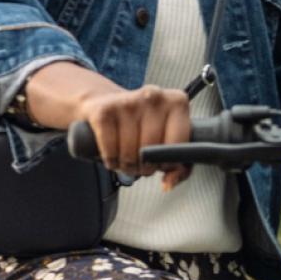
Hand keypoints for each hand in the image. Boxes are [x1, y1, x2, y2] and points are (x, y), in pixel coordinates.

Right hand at [23, 64, 193, 186]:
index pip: (182, 144)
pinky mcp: (102, 110)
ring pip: (131, 153)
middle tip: (136, 163)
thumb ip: (177, 165)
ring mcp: (127, 101)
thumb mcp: (161, 139)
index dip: (170, 163)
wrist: (98, 103)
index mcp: (175, 102)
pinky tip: (107, 154)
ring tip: (120, 157)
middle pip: (153, 152)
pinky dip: (107, 158)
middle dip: (144, 166)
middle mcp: (153, 96)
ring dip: (124, 165)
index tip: (161, 165)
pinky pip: (109, 149)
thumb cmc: (135, 125)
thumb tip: (172, 183)